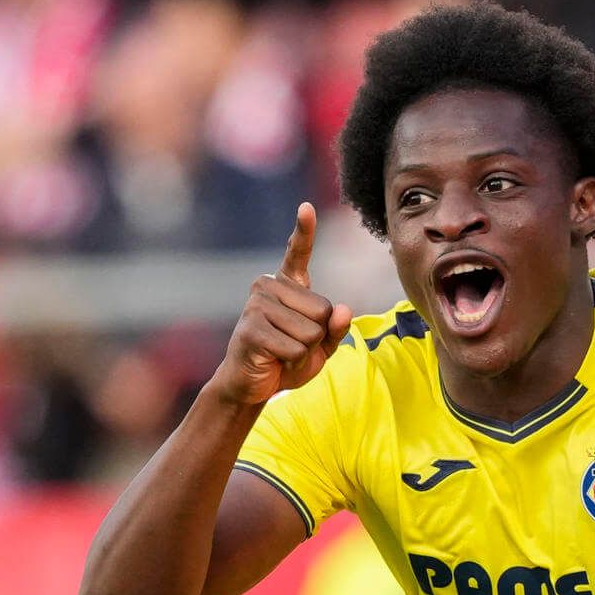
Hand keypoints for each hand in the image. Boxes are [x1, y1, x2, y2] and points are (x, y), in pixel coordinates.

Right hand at [212, 202, 353, 407]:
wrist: (251, 387)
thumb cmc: (286, 361)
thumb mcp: (321, 347)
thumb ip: (336, 329)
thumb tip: (343, 310)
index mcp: (286, 285)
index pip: (297, 253)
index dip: (303, 231)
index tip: (306, 207)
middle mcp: (268, 286)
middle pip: (323, 310)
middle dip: (318, 339)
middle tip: (293, 348)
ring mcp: (257, 306)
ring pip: (312, 332)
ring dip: (305, 354)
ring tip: (283, 356)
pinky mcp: (251, 329)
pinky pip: (296, 349)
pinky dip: (294, 364)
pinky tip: (276, 363)